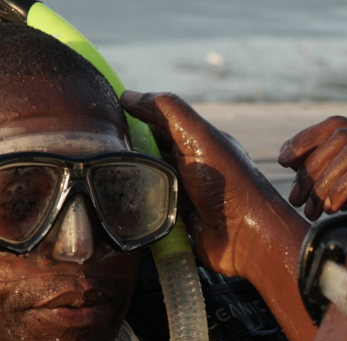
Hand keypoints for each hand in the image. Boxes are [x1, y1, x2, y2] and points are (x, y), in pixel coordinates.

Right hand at [121, 90, 295, 279]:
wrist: (246, 238)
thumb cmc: (227, 184)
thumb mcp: (198, 137)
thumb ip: (167, 111)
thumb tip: (127, 95)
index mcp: (199, 143)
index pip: (159, 126)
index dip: (135, 122)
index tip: (105, 123)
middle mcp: (192, 169)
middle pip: (150, 157)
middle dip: (129, 156)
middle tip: (100, 157)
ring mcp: (184, 198)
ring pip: (147, 186)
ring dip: (130, 186)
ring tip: (103, 184)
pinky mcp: (177, 225)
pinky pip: (149, 215)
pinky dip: (137, 213)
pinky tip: (117, 211)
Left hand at [278, 117, 346, 218]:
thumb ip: (327, 169)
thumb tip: (287, 155)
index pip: (339, 123)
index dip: (306, 138)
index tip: (283, 160)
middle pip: (341, 136)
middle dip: (311, 168)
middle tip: (297, 198)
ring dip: (322, 183)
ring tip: (312, 210)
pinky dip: (341, 189)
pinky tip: (333, 210)